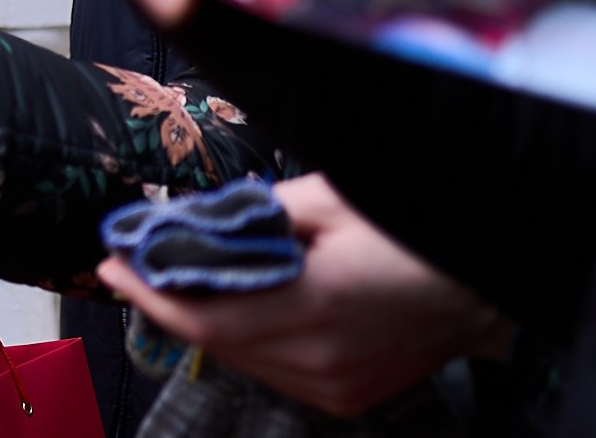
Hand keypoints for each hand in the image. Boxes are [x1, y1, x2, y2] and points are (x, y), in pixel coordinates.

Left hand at [98, 175, 513, 417]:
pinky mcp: (345, 397)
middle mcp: (321, 360)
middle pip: (214, 341)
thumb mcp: (334, 199)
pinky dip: (239, 339)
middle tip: (129, 261)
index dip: (148, 291)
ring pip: (238, 359)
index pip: (204, 314)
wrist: (486, 290)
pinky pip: (270, 370)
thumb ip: (261, 212)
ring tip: (166, 277)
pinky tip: (227, 304)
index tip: (110, 262)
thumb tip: (199, 219)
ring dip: (198, 320)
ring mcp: (335, 387)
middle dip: (163, 300)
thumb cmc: (413, 231)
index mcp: (317, 306)